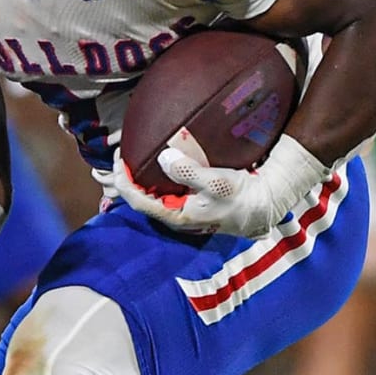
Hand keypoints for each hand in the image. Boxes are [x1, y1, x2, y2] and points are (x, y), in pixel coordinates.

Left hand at [100, 136, 330, 237]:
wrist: (266, 202)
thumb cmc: (241, 194)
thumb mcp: (216, 181)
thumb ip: (188, 171)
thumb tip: (163, 158)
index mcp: (178, 215)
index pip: (139, 201)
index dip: (123, 181)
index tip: (118, 160)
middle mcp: (176, 216)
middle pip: (139, 201)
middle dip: (121, 183)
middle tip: (109, 163)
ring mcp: (183, 210)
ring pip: (149, 197)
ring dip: (134, 182)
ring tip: (123, 164)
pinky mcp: (190, 204)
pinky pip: (161, 193)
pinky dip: (150, 181)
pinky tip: (149, 169)